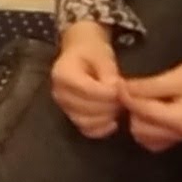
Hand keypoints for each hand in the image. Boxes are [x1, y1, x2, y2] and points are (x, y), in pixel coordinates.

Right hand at [49, 20, 125, 136]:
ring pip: (85, 121)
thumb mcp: (103, 55)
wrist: (81, 53)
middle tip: (123, 98)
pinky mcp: (71, 116)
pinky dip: (100, 129)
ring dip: (106, 117)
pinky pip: (85, 130)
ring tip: (118, 106)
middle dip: (108, 105)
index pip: (86, 89)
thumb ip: (108, 73)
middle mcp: (59, 92)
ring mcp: (63, 107)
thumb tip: (115, 91)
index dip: (106, 92)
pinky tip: (113, 122)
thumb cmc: (92, 52)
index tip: (120, 89)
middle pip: (85, 108)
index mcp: (63, 73)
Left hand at [116, 44, 181, 153]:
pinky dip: (147, 125)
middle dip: (134, 108)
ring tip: (143, 97)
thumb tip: (120, 88)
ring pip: (143, 135)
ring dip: (138, 117)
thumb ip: (147, 86)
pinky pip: (153, 138)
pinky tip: (151, 108)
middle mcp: (178, 134)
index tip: (119, 81)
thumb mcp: (176, 77)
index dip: (127, 96)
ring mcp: (179, 137)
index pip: (141, 112)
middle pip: (138, 128)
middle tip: (134, 88)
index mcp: (178, 121)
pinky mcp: (178, 134)